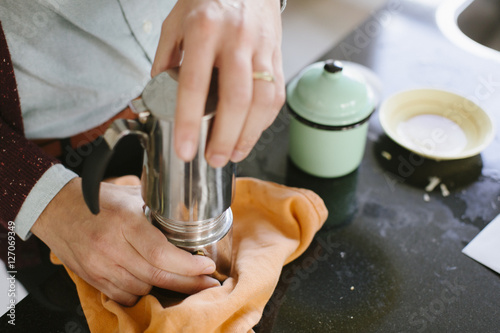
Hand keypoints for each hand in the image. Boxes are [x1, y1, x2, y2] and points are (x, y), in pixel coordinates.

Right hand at [31, 177, 219, 305]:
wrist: (55, 209)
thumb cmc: (96, 200)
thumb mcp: (131, 195)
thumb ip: (157, 208)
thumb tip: (187, 218)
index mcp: (124, 222)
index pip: (160, 253)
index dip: (188, 265)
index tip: (207, 266)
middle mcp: (111, 246)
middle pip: (157, 275)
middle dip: (189, 283)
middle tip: (208, 282)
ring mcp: (100, 266)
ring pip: (143, 288)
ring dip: (168, 287)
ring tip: (187, 282)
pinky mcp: (92, 278)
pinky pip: (124, 296)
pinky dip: (143, 293)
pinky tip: (154, 284)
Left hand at [151, 0, 285, 166]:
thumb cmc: (209, 0)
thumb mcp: (176, 21)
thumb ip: (165, 58)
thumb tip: (155, 95)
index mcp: (204, 30)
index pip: (194, 84)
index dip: (189, 122)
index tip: (185, 149)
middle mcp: (236, 39)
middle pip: (235, 99)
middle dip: (224, 137)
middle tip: (213, 159)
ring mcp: (261, 48)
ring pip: (262, 101)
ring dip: (249, 135)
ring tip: (233, 153)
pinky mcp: (278, 56)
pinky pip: (276, 95)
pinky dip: (264, 121)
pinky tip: (251, 133)